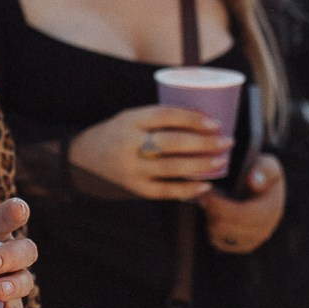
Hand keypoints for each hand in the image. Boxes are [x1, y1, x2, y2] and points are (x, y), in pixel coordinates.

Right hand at [66, 105, 231, 199]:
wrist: (81, 159)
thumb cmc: (116, 134)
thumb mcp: (130, 118)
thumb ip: (159, 118)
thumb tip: (203, 119)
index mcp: (130, 121)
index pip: (164, 116)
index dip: (192, 118)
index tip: (215, 122)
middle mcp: (129, 145)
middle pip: (172, 143)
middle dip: (204, 143)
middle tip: (226, 141)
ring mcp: (131, 169)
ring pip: (172, 168)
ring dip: (201, 165)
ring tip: (221, 160)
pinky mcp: (134, 189)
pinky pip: (165, 191)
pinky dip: (187, 189)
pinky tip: (205, 185)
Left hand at [200, 154, 283, 252]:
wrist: (264, 186)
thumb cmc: (262, 172)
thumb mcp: (267, 164)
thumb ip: (262, 170)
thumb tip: (254, 181)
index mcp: (271, 211)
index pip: (240, 216)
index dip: (219, 206)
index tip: (206, 193)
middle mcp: (264, 230)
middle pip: (226, 227)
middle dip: (211, 211)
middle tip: (202, 196)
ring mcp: (253, 241)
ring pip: (219, 236)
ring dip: (210, 218)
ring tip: (209, 202)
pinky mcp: (242, 246)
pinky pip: (218, 242)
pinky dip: (212, 228)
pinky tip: (213, 214)